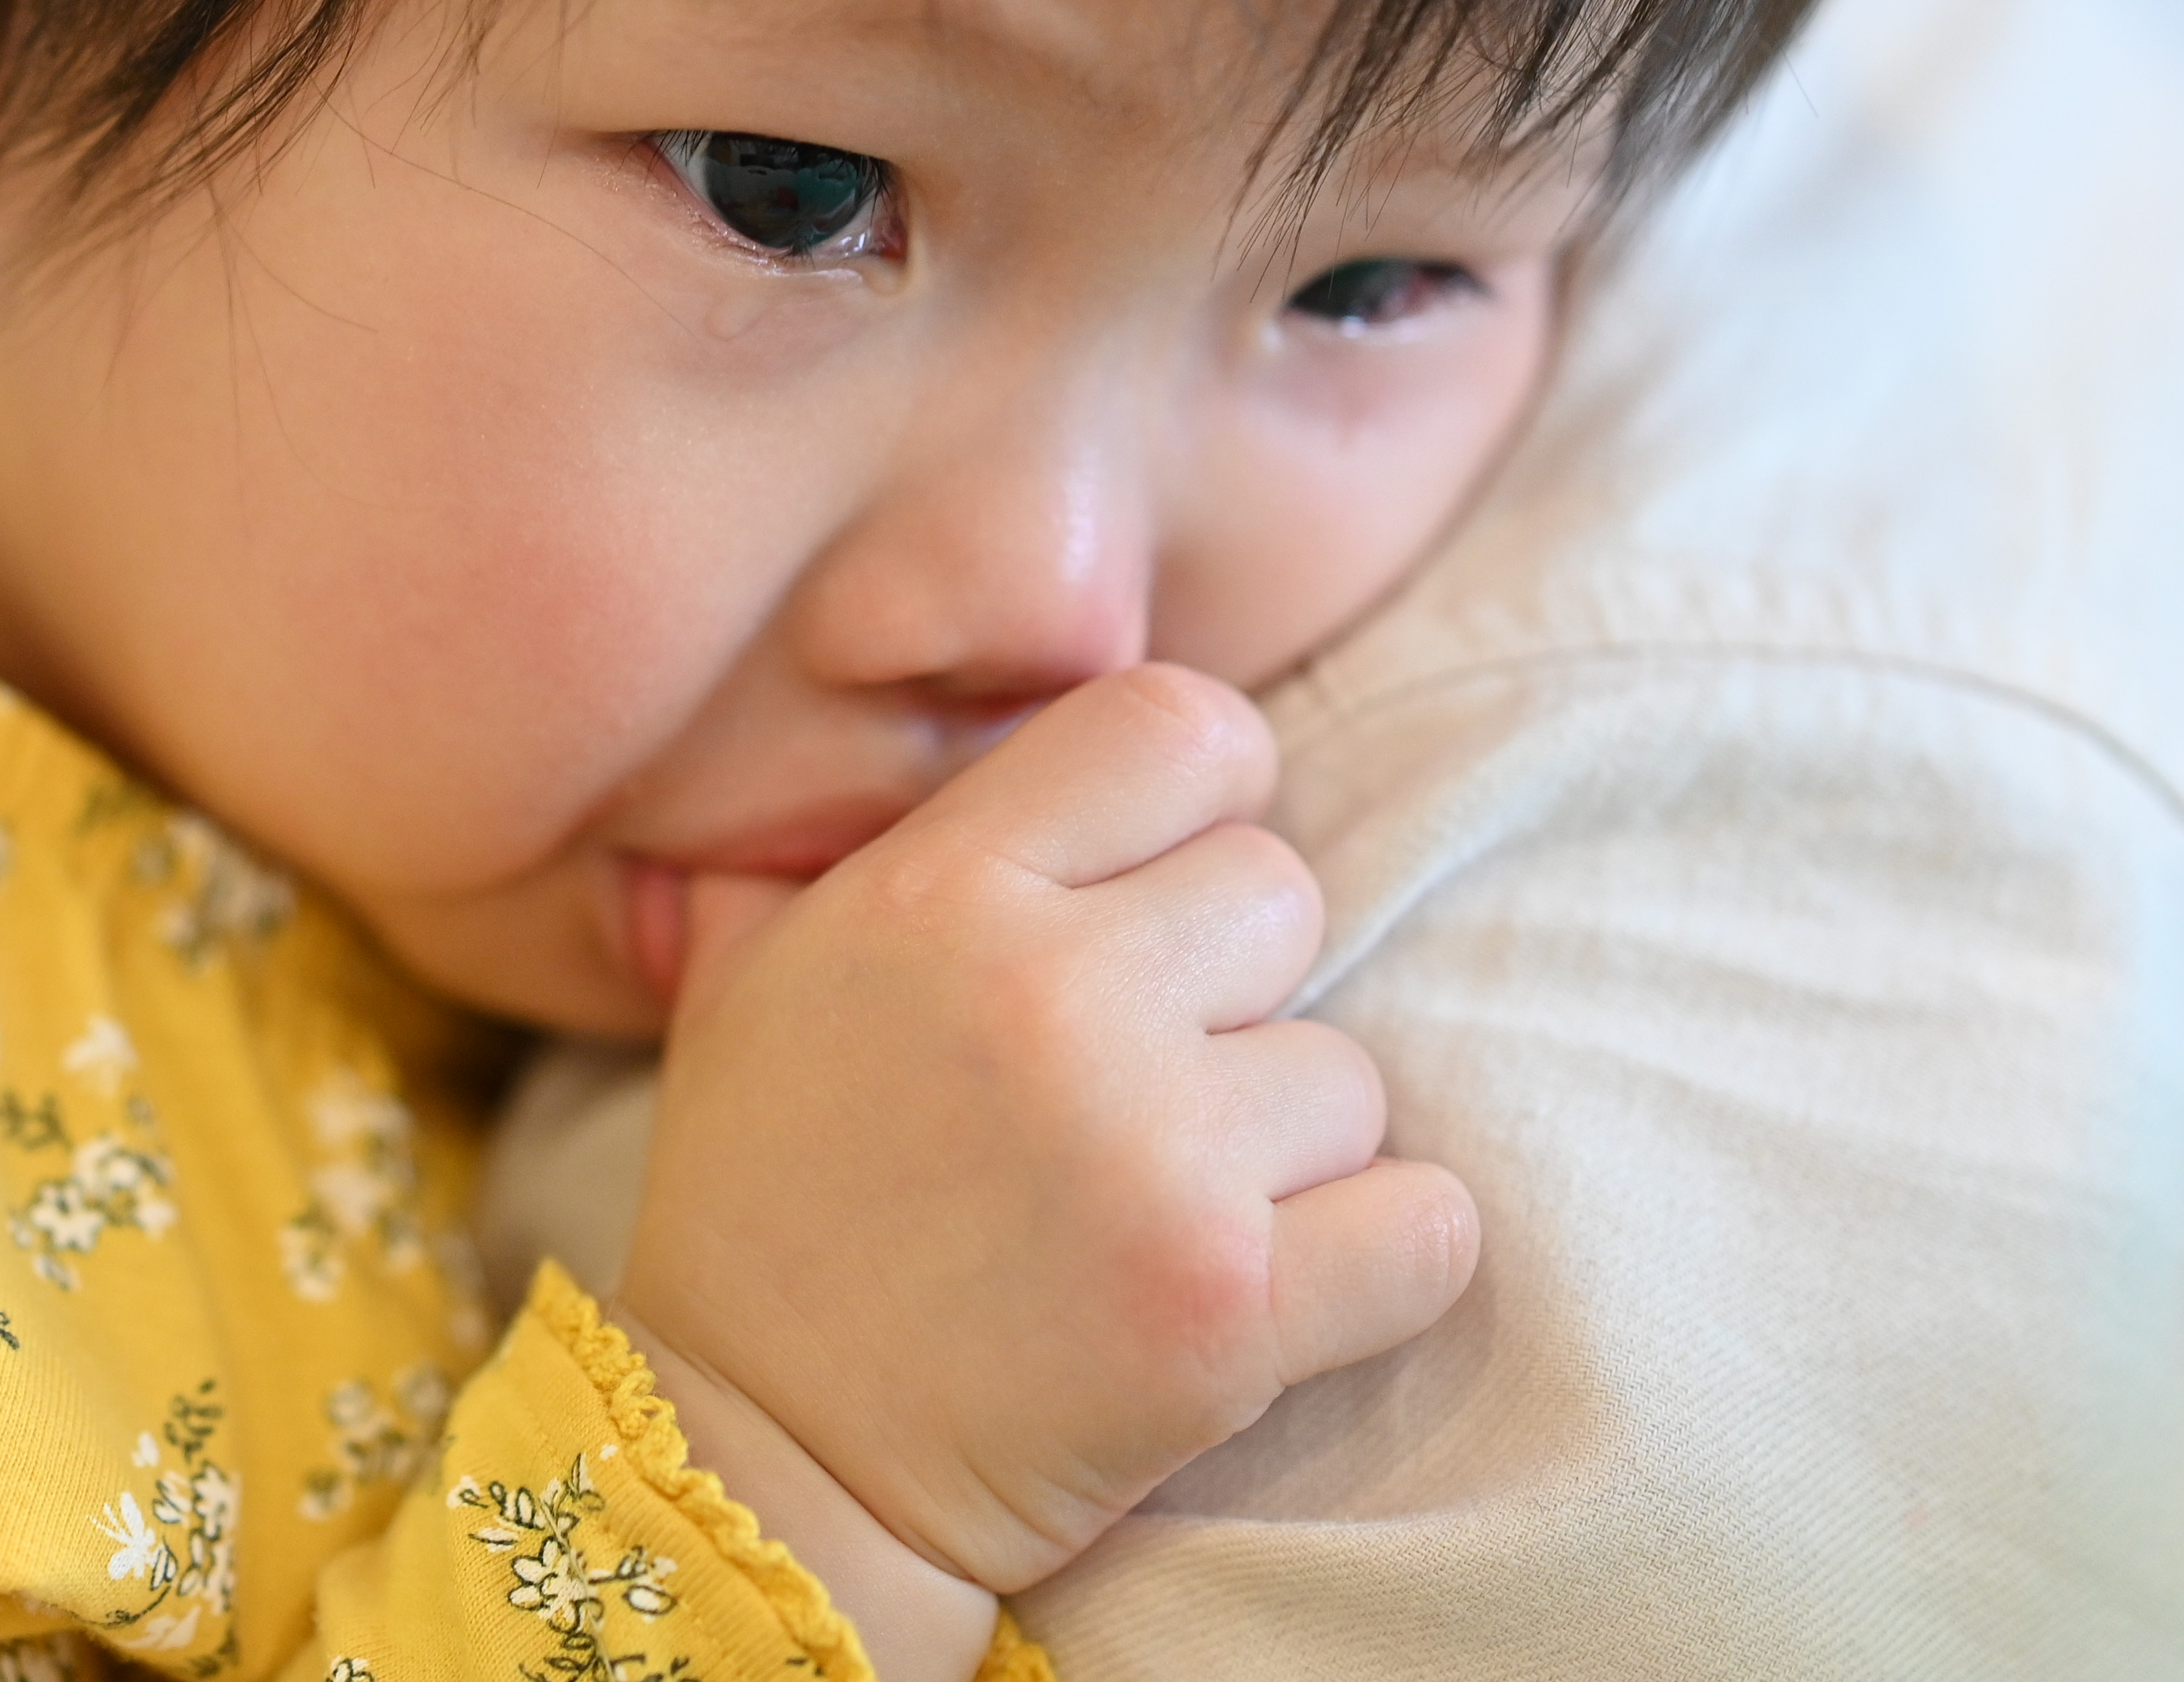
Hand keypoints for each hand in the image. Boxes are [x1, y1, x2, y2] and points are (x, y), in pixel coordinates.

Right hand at [612, 665, 1479, 1608]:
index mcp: (936, 892)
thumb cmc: (769, 1203)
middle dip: (1232, 986)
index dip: (1202, 796)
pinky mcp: (1231, 1309)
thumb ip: (862, 840)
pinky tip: (1262, 1288)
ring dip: (1282, 1146)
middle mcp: (1048, 995)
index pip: (1179, 727)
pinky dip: (1375, 1261)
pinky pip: (1429, 1227)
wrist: (769, 1461)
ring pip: (1349, 1073)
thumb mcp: (754, 976)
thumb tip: (941, 722)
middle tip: (1137, 1083)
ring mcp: (1151, 1153)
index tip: (1166, 881)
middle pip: (1283, 893)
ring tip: (1153, 1209)